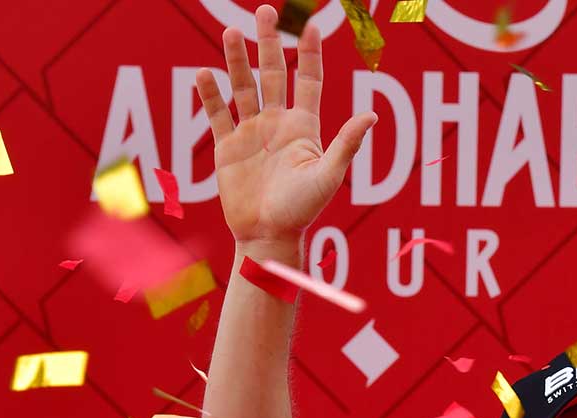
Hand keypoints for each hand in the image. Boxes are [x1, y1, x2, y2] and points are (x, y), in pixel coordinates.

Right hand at [195, 5, 375, 249]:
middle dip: (269, 43)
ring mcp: (251, 134)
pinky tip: (204, 73)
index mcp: (304, 127)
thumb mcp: (328, 175)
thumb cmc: (302, 210)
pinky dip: (210, 95)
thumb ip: (347, 144)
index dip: (310, 54)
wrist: (268, 235)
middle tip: (265, 10)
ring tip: (232, 32)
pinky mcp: (227, 148)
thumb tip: (372, 115)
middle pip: (274, 73)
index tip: (310, 24)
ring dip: (237, 60)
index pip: (308, 81)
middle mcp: (277, 124)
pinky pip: (218, 115)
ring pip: (243, 87)